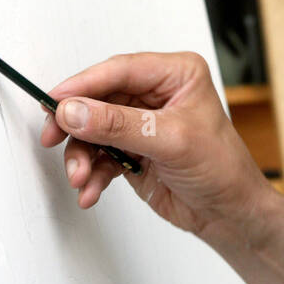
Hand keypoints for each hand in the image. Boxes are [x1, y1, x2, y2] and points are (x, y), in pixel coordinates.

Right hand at [40, 52, 269, 243]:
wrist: (230, 214)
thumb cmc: (222, 168)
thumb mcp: (171, 140)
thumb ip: (118, 125)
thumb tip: (75, 110)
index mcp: (175, 74)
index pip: (119, 70)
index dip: (83, 84)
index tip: (54, 101)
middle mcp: (156, 94)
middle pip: (99, 98)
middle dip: (77, 125)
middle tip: (53, 137)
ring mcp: (142, 122)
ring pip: (94, 128)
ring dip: (82, 155)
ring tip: (81, 177)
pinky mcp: (133, 149)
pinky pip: (100, 154)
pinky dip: (92, 173)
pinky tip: (91, 190)